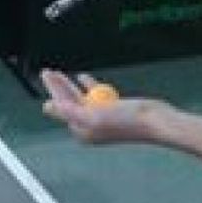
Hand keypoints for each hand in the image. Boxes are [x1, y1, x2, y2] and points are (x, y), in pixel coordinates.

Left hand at [40, 69, 165, 144]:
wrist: (155, 120)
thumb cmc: (127, 121)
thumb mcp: (93, 116)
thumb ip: (68, 111)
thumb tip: (47, 107)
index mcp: (83, 131)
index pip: (62, 107)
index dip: (54, 90)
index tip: (46, 75)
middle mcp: (90, 126)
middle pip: (69, 102)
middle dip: (58, 86)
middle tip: (47, 72)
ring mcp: (102, 117)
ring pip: (80, 97)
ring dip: (69, 84)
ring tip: (59, 74)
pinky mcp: (113, 108)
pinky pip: (96, 95)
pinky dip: (88, 85)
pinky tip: (82, 77)